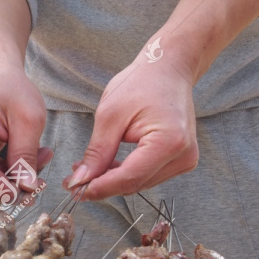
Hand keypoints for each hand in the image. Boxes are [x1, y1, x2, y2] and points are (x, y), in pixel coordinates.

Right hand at [0, 63, 50, 201]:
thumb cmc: (10, 88)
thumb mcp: (29, 118)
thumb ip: (26, 154)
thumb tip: (27, 187)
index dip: (6, 190)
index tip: (31, 190)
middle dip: (9, 188)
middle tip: (38, 174)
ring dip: (8, 181)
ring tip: (34, 159)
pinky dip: (2, 175)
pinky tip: (20, 158)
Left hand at [63, 42, 198, 200]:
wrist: (168, 69)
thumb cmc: (141, 83)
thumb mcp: (110, 115)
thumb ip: (97, 152)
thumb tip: (80, 181)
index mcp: (169, 142)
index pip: (129, 178)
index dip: (100, 188)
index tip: (74, 190)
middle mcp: (184, 156)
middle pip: (135, 184)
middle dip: (102, 184)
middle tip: (73, 180)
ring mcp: (186, 160)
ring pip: (140, 183)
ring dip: (113, 180)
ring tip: (87, 169)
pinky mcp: (182, 160)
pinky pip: (148, 175)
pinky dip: (126, 173)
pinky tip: (106, 165)